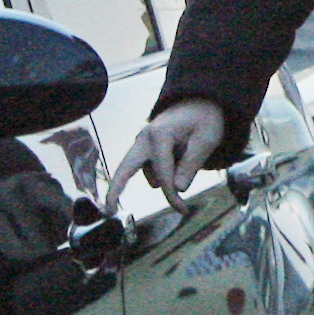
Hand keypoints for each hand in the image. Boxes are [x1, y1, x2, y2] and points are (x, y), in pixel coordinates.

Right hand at [107, 98, 224, 212]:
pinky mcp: (142, 149)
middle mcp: (143, 138)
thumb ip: (192, 165)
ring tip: (189, 156)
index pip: (163, 174)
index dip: (173, 196)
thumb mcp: (206, 140)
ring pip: (150, 175)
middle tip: (107, 210)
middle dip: (115, 190)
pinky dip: (164, 172)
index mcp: (159, 135)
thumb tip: (178, 189)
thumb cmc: (203, 120)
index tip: (183, 210)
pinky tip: (180, 156)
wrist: (199, 103)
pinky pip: (151, 169)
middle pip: (125, 169)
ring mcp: (140, 143)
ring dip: (166, 178)